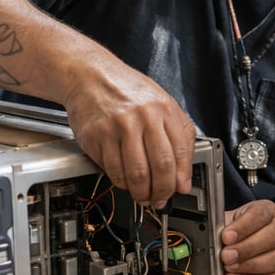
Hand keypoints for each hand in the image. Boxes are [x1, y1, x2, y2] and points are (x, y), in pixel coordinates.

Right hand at [62, 66, 195, 208]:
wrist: (90, 75)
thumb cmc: (128, 90)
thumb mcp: (163, 104)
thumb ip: (180, 138)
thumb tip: (184, 178)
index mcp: (163, 109)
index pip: (180, 152)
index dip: (181, 178)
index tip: (179, 190)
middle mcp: (142, 117)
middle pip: (160, 166)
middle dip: (162, 191)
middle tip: (160, 199)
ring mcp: (118, 127)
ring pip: (135, 173)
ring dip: (140, 192)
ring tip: (142, 195)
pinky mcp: (96, 136)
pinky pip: (112, 170)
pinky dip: (120, 182)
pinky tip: (124, 181)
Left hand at [221, 200, 274, 274]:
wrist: (272, 237)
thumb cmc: (249, 227)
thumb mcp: (235, 218)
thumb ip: (224, 225)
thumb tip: (210, 237)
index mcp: (268, 213)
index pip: (259, 215)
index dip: (242, 227)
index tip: (226, 237)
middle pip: (270, 240)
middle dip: (246, 251)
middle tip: (226, 258)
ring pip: (274, 264)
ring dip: (249, 273)